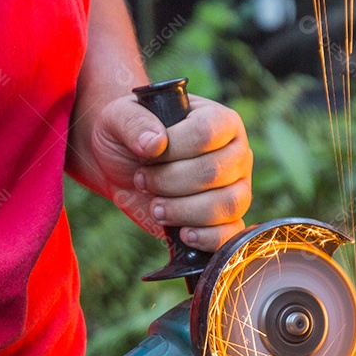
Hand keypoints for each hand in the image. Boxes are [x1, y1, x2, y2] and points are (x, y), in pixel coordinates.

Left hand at [88, 94, 252, 251]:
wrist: (124, 168)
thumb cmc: (129, 137)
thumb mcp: (119, 118)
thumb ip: (134, 123)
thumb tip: (154, 144)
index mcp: (220, 121)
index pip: (206, 133)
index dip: (173, 149)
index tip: (147, 156)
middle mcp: (236, 153)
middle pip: (214, 172)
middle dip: (170, 182)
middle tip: (143, 181)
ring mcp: (237, 188)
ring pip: (228, 204)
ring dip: (183, 210)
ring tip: (156, 208)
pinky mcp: (228, 220)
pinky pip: (231, 233)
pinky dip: (206, 237)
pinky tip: (182, 233)